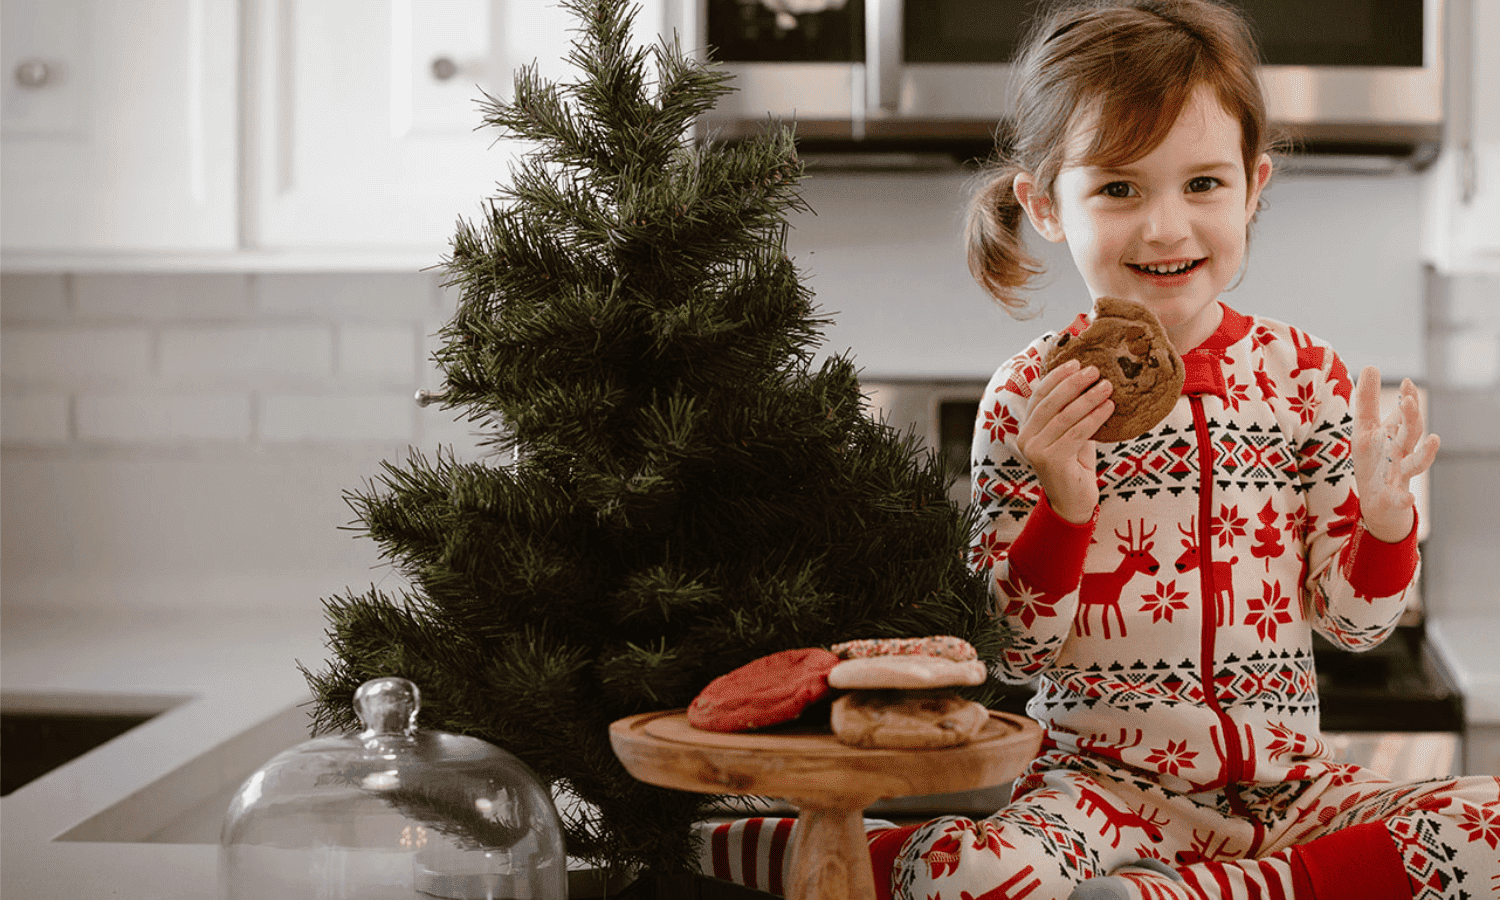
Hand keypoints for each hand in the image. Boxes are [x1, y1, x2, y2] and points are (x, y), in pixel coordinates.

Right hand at [1017, 359, 1113, 523]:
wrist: (1074, 502)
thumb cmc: (1075, 465)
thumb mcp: (1071, 433)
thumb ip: (1071, 413)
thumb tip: (1089, 380)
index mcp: (1027, 428)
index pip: (1038, 396)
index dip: (1056, 377)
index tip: (1076, 362)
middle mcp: (1025, 438)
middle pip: (1050, 403)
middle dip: (1073, 383)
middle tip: (1095, 370)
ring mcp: (1035, 451)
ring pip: (1064, 417)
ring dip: (1088, 399)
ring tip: (1108, 386)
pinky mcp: (1050, 461)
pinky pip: (1075, 434)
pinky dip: (1094, 418)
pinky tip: (1109, 408)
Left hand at [1351, 366, 1438, 542]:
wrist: (1376, 499)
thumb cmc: (1373, 459)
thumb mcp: (1364, 428)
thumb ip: (1367, 400)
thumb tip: (1371, 365)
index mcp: (1396, 434)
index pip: (1406, 414)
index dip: (1409, 399)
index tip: (1407, 382)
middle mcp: (1403, 452)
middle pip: (1412, 433)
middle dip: (1411, 418)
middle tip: (1407, 401)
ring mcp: (1400, 474)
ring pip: (1416, 463)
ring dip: (1426, 453)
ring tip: (1434, 439)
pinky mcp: (1393, 495)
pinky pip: (1401, 497)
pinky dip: (1405, 498)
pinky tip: (1408, 499)